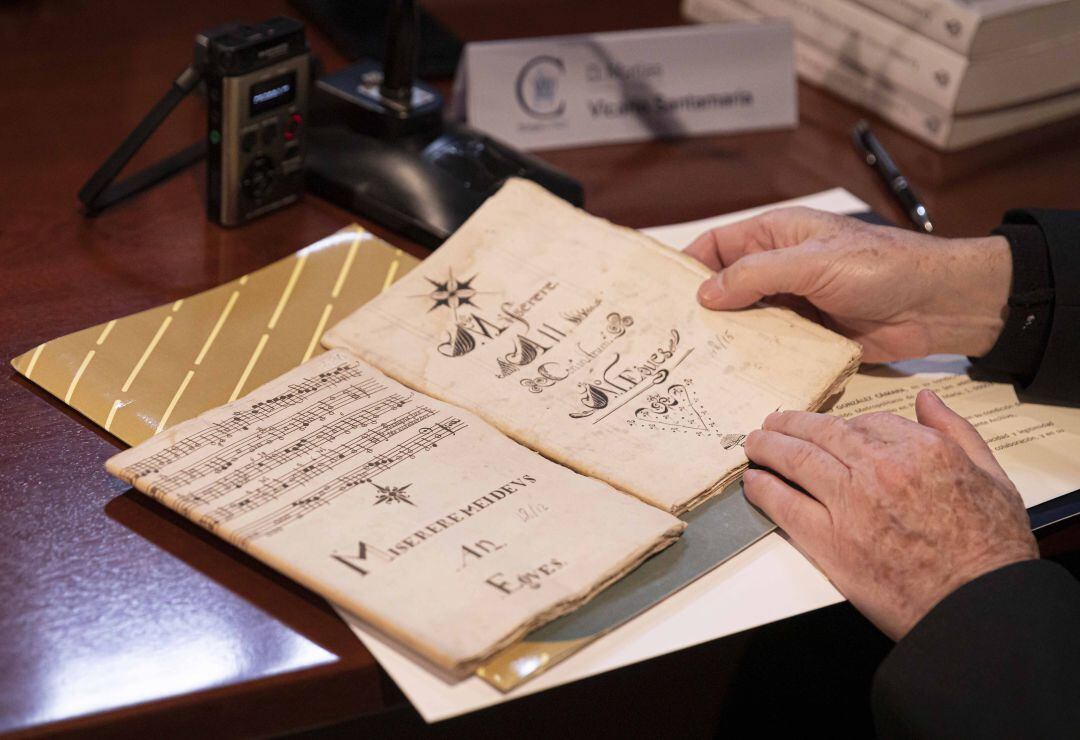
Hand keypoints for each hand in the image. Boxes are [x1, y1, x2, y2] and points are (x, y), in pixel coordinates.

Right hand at [684, 207, 1011, 361]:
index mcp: (776, 235)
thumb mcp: (812, 263)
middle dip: (700, 308)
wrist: (937, 303)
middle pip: (725, 286)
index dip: (686, 266)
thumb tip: (706, 294)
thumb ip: (756, 275)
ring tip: (692, 361)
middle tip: (668, 336)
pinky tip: (733, 375)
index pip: (716, 245)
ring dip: (725, 338)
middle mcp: (779, 268)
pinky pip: (772, 347)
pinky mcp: (809, 335)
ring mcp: (793, 303)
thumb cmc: (881, 267)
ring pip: (745, 320)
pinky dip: (753, 359)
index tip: (658, 294)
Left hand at [742, 390, 1037, 639]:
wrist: (978, 605)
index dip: (839, 426)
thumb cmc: (992, 548)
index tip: (825, 429)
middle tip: (772, 425)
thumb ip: (956, 431)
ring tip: (755, 445)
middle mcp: (881, 466)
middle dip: (790, 426)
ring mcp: (851, 502)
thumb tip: (925, 400)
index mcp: (921, 447)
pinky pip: (785, 505)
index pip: (865, 422)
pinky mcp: (830, 540)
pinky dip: (763, 489)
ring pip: (796, 461)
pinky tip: (753, 482)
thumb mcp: (992, 476)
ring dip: (769, 448)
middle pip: (821, 433)